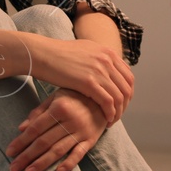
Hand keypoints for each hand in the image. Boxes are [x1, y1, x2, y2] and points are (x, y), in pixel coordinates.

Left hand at [5, 87, 107, 170]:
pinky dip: (70, 163)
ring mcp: (81, 131)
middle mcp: (69, 121)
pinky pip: (80, 153)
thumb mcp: (56, 97)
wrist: (105, 97)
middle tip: (13, 168)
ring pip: (59, 150)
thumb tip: (21, 128)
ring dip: (43, 163)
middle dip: (27, 156)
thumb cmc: (76, 96)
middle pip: (44, 142)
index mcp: (59, 108)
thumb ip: (39, 112)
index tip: (9, 152)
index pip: (35, 128)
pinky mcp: (91, 139)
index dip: (21, 141)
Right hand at [16, 32, 133, 123]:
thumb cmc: (58, 54)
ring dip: (118, 112)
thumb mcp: (85, 50)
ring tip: (112, 121)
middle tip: (117, 115)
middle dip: (125, 104)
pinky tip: (106, 120)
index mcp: (108, 52)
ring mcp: (99, 70)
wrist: (42, 53)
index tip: (121, 103)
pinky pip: (108, 102)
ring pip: (119, 97)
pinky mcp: (89, 82)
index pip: (128, 76)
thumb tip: (107, 68)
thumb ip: (99, 59)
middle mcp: (107, 60)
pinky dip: (110, 113)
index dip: (127, 93)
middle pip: (127, 87)